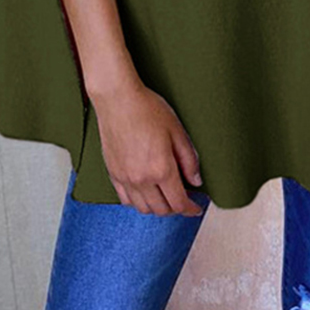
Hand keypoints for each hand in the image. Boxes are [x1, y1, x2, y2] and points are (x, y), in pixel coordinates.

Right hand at [91, 80, 205, 215]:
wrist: (118, 99)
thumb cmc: (146, 109)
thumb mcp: (177, 131)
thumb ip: (189, 159)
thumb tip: (196, 180)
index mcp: (161, 169)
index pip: (179, 203)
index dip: (191, 209)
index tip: (196, 208)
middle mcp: (142, 179)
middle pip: (162, 210)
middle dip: (176, 208)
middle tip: (184, 198)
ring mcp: (125, 178)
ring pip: (143, 209)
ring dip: (157, 207)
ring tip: (166, 196)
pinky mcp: (113, 173)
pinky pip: (126, 200)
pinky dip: (138, 202)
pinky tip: (145, 192)